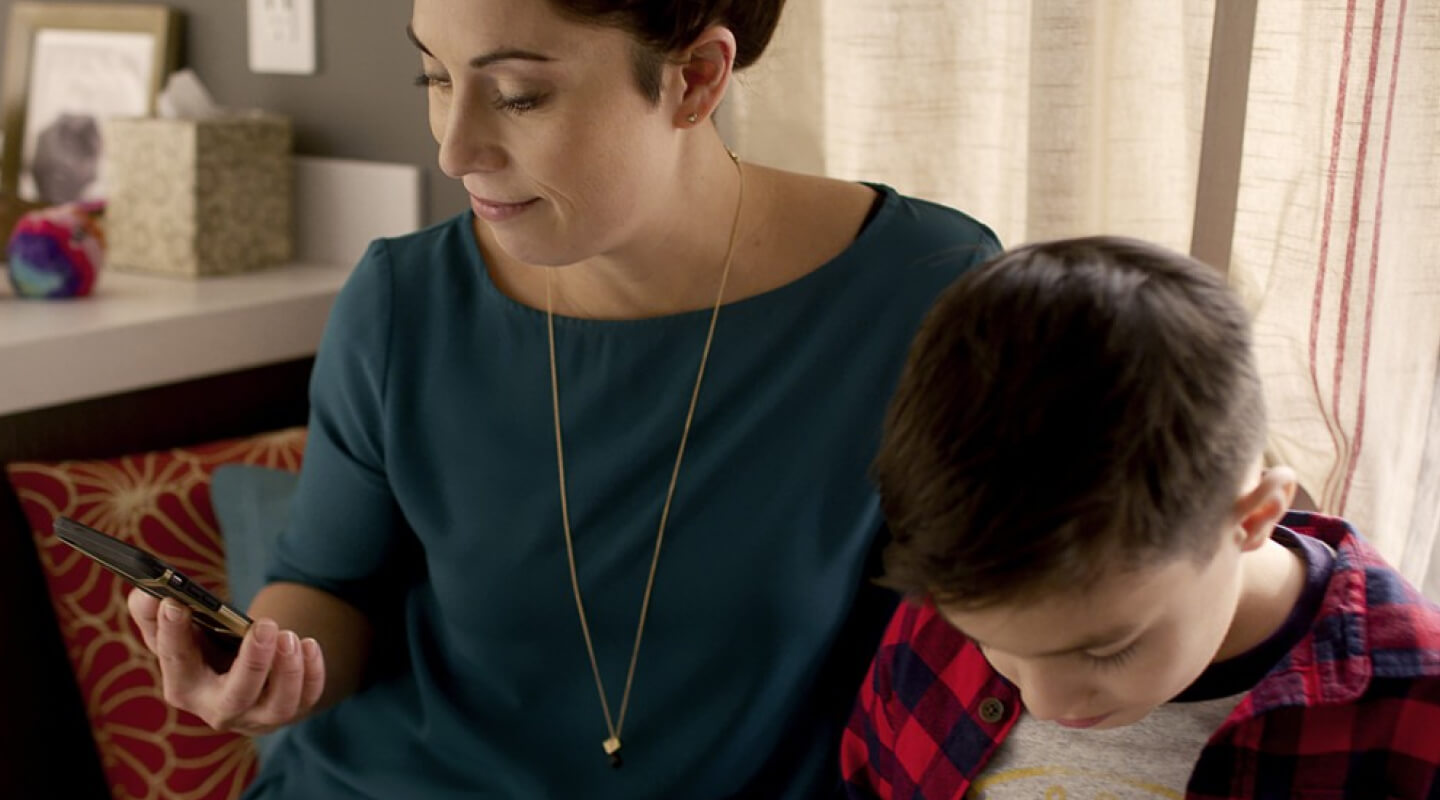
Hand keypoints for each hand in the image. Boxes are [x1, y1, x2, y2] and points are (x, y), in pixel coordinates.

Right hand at [127, 589, 325, 734]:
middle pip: (236, 698)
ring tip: (289, 635)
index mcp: (183, 687)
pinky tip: (308, 644)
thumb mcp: (171, 628)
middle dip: (253, 663)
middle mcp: (219, 709)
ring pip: (278, 706)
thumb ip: (150, 610)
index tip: (176, 603)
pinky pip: (306, 700)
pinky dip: (312, 674)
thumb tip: (146, 596)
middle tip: (266, 626)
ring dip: (288, 671)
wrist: (234, 669)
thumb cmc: (199, 646)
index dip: (172, 633)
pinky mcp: (289, 709)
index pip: (176, 663)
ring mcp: (257, 715)